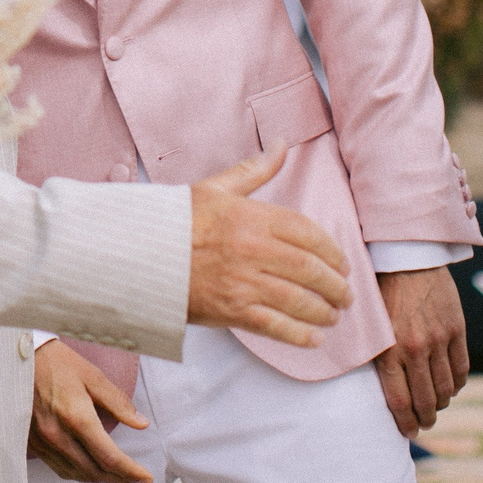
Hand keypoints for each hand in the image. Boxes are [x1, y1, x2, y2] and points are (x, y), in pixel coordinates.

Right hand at [27, 340, 153, 482]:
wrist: (20, 359)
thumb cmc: (58, 363)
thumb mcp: (93, 376)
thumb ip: (118, 403)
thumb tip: (141, 424)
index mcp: (77, 417)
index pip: (109, 457)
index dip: (131, 471)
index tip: (146, 477)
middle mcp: (59, 435)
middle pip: (95, 471)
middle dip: (120, 479)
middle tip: (136, 477)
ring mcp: (44, 442)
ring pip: (77, 475)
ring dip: (101, 479)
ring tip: (118, 475)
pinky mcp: (34, 443)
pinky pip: (60, 469)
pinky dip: (80, 474)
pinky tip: (90, 468)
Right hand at [185, 144, 350, 343]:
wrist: (137, 255)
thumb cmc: (177, 220)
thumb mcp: (216, 188)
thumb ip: (255, 170)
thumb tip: (283, 144)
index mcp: (252, 217)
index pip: (308, 233)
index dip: (332, 251)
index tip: (342, 263)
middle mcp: (252, 249)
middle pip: (310, 270)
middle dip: (335, 285)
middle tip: (345, 294)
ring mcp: (243, 283)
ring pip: (299, 300)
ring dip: (324, 311)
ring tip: (334, 314)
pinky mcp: (231, 311)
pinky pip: (276, 327)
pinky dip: (300, 335)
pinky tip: (315, 338)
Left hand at [372, 265, 468, 435]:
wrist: (407, 256)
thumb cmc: (381, 289)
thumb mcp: (371, 324)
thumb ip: (378, 354)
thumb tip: (379, 387)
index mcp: (389, 349)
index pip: (400, 401)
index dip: (405, 423)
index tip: (408, 433)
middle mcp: (415, 348)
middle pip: (425, 400)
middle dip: (425, 418)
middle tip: (424, 425)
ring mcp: (439, 340)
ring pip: (446, 388)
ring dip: (441, 404)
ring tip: (436, 408)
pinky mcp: (456, 330)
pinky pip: (461, 369)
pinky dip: (457, 384)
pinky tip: (450, 387)